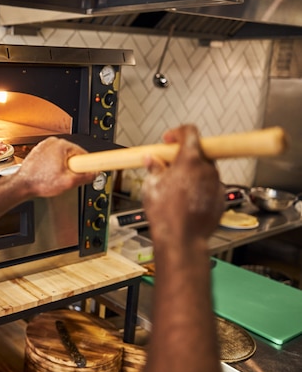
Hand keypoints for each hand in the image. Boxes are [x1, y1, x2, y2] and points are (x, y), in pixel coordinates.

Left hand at [12, 137, 96, 197]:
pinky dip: (54, 165)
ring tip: (55, 177)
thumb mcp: (68, 182)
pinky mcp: (41, 150)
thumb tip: (95, 174)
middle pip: (74, 155)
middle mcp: (54, 142)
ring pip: (64, 157)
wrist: (22, 185)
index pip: (84, 153)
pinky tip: (49, 174)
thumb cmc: (39, 181)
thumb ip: (85, 177)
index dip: (87, 164)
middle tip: (66, 178)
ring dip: (63, 167)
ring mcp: (46, 145)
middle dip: (73, 167)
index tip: (93, 167)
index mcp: (62, 145)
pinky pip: (54, 157)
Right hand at [142, 125, 224, 245]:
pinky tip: (186, 200)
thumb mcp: (151, 186)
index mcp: (189, 160)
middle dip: (182, 156)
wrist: (182, 239)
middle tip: (168, 166)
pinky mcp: (221, 198)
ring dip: (191, 173)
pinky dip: (199, 188)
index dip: (177, 133)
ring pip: (204, 170)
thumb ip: (154, 168)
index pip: (190, 132)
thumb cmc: (166, 215)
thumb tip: (151, 161)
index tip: (169, 140)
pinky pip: (210, 186)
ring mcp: (216, 183)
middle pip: (198, 152)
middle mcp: (207, 169)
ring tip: (175, 188)